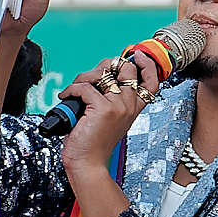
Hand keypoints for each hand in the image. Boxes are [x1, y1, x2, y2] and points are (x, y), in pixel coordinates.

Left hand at [57, 49, 162, 169]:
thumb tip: (99, 76)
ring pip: (103, 73)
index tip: (135, 54)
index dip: (146, 64)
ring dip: (83, 77)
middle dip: (106, 64)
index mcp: (134, 107)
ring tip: (74, 89)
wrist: (88, 162)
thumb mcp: (108, 117)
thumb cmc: (93, 140)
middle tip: (90, 75)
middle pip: (126, 68)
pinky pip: (84, 87)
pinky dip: (71, 89)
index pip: (151, 80)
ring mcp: (118, 106)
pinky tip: (66, 97)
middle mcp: (130, 104)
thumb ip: (111, 98)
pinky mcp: (103, 109)